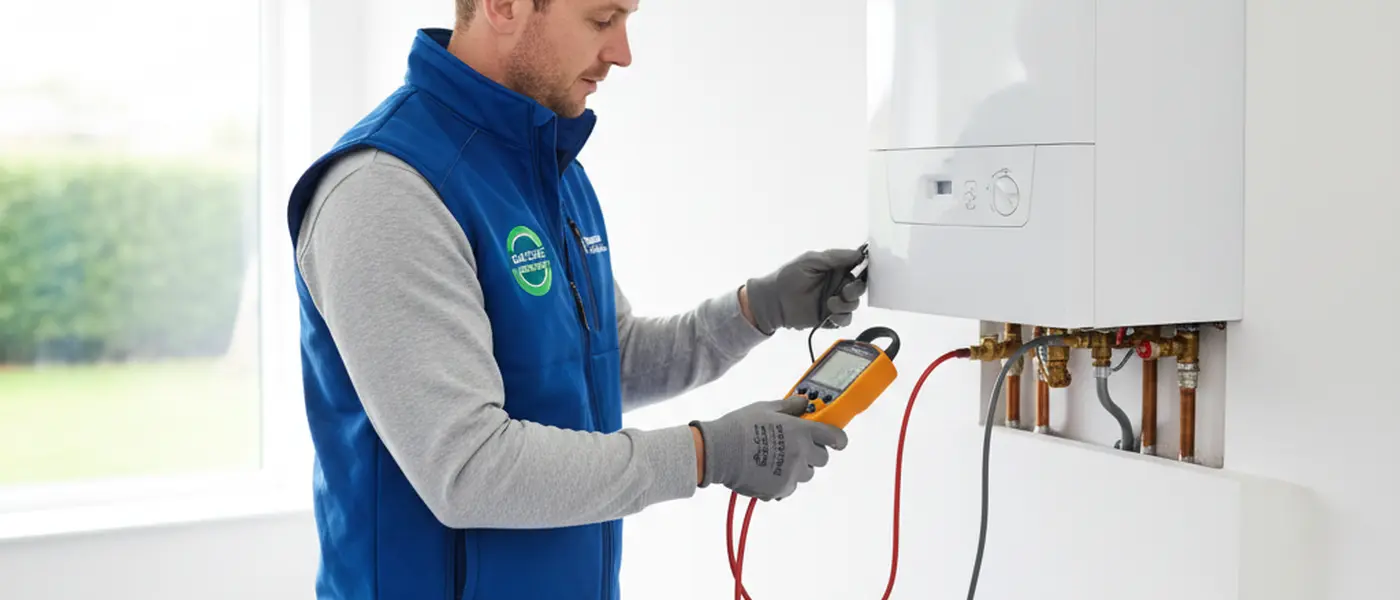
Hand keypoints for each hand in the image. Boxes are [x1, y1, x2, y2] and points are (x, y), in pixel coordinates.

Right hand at [690, 395, 848, 500]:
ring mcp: (791, 474)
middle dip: (813, 452)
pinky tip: (767, 471)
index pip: (835, 437)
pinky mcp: (780, 489)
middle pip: (822, 458)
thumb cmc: (740, 426)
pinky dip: (783, 481)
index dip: (838, 439)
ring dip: (798, 467)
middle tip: (796, 446)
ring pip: (807, 474)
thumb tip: (803, 403)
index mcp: (801, 431)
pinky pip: (790, 487)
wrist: (718, 452)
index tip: (836, 440)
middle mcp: (801, 453)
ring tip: (777, 459)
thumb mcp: (766, 408)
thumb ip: (790, 407)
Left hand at [743, 247, 866, 333]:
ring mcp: (834, 301)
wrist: (773, 301)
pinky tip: (831, 314)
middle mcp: (837, 284)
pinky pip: (845, 319)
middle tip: (844, 291)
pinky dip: (842, 317)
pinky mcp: (830, 318)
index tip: (863, 271)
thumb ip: (835, 257)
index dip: (863, 269)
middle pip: (859, 287)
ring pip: (854, 304)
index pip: (857, 267)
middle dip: (856, 289)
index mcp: (835, 268)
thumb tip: (858, 253)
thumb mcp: (811, 260)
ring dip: (846, 304)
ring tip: (830, 303)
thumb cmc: (788, 276)